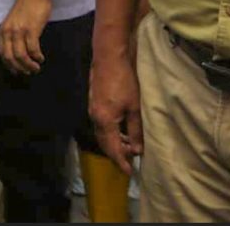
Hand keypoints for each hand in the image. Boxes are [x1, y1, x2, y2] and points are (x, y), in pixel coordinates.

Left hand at [0, 0, 52, 73]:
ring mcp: (19, 31)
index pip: (2, 53)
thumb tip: (18, 52)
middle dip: (19, 68)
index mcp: (3, 30)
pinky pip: (33, 49)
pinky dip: (37, 57)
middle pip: (10, 57)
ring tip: (36, 68)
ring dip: (29, 66)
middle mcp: (8, 32)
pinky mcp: (31, 29)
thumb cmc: (27, 7)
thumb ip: (13, 35)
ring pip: (21, 56)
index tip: (17, 71)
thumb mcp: (14, 22)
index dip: (9, 65)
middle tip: (28, 72)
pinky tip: (41, 58)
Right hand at [89, 53, 142, 173]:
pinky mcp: (94, 102)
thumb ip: (135, 130)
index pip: (112, 148)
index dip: (120, 161)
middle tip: (130, 161)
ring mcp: (93, 109)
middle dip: (116, 154)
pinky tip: (122, 130)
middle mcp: (95, 117)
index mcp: (104, 121)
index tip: (128, 172)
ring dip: (114, 142)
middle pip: (104, 142)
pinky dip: (111, 132)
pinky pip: (101, 124)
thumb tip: (136, 149)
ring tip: (129, 147)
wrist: (109, 57)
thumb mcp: (134, 107)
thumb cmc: (124, 81)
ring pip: (102, 133)